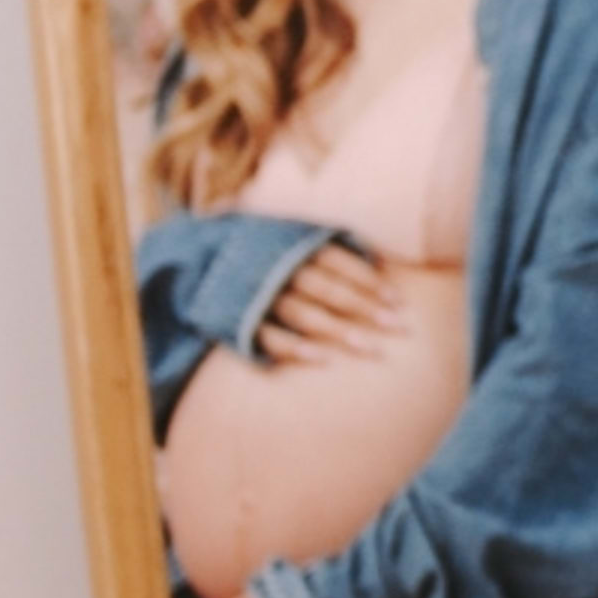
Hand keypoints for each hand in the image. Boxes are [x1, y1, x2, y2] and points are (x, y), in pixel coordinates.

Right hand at [255, 244, 396, 363]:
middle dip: (365, 308)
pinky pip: (270, 337)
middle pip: (328, 290)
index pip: (337, 262)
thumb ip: (329, 248)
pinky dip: (295, 348)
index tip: (398, 301)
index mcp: (291, 245)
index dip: (369, 280)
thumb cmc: (264, 252)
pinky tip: (324, 360)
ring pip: (304, 314)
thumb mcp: (290, 237)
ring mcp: (259, 297)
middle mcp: (277, 270)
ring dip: (339, 331)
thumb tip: (381, 259)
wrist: (199, 259)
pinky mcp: (241, 321)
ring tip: (371, 348)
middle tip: (399, 328)